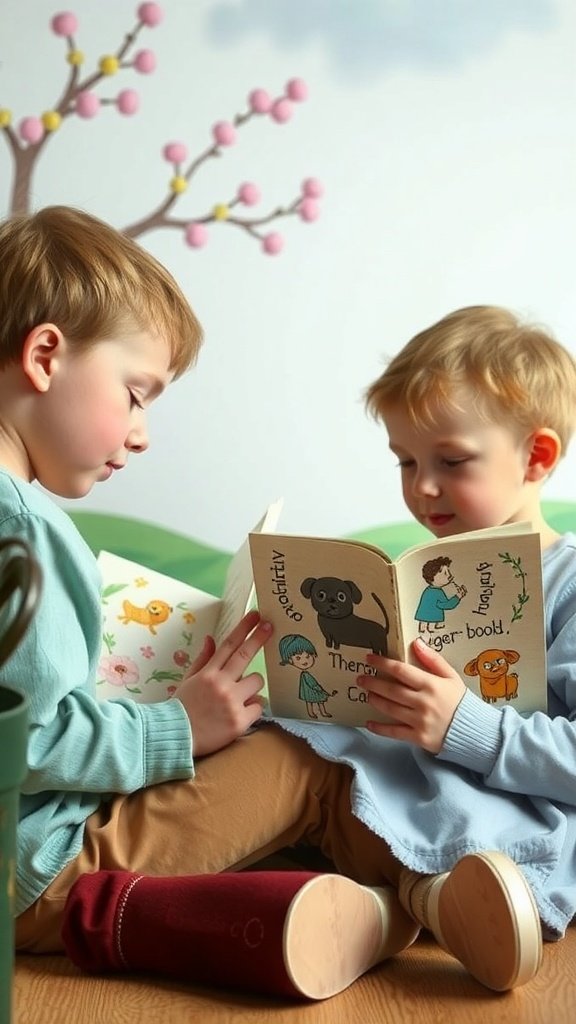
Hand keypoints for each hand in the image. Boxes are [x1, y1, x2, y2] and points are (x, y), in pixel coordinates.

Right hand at [175, 610, 271, 756]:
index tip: (255, 615)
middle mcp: (221, 684)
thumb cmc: (182, 708)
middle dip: (259, 638)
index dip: (243, 628)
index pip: (229, 645)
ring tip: (239, 697)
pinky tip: (241, 713)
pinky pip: (258, 706)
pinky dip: (253, 708)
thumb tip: (210, 639)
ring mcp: (232, 702)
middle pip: (245, 655)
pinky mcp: (240, 721)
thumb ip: (203, 660)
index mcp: (208, 673)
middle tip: (270, 626)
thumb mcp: (188, 680)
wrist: (175, 737)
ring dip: (252, 686)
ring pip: (256, 682)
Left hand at [357, 637, 465, 752]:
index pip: (401, 671)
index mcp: (431, 685)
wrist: (474, 732)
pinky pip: (394, 733)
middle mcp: (423, 702)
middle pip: (391, 690)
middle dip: (373, 682)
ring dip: (375, 700)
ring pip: (390, 709)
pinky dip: (380, 728)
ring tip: (367, 694)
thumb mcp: (451, 676)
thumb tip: (416, 642)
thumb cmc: (461, 701)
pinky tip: (369, 723)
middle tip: (361, 678)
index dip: (383, 663)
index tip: (370, 658)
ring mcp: (419, 721)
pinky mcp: (418, 737)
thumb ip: (433, 660)